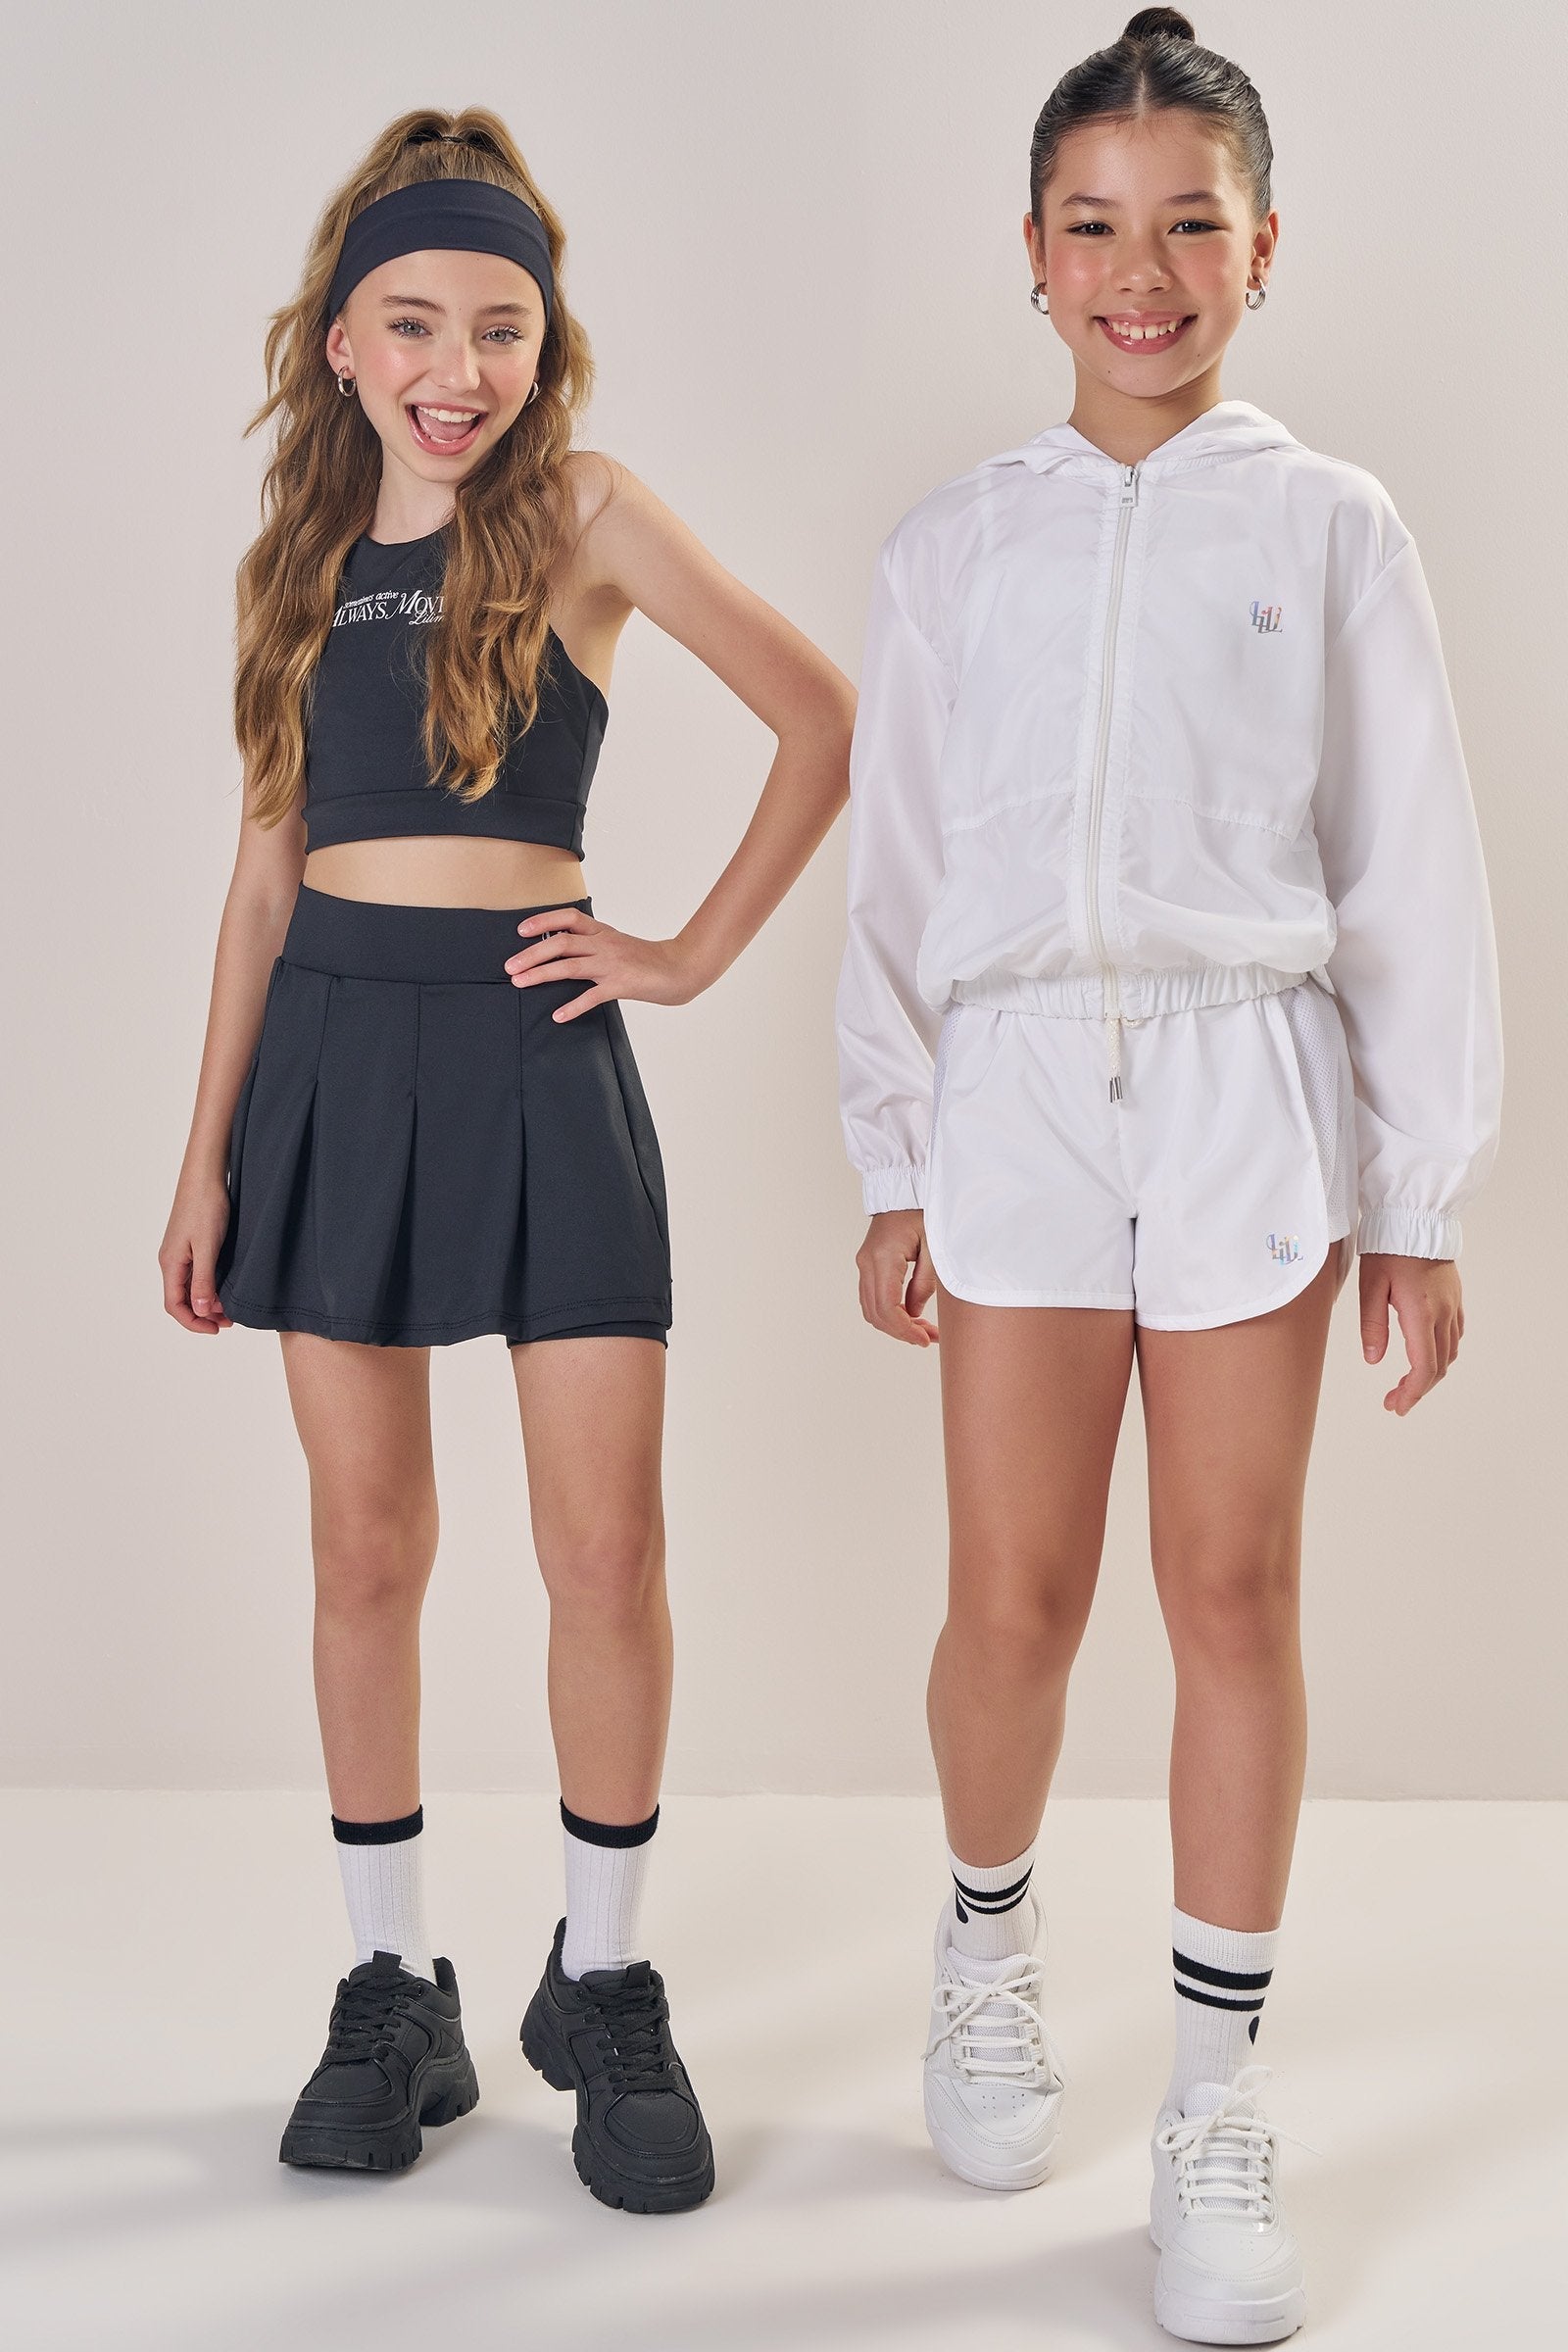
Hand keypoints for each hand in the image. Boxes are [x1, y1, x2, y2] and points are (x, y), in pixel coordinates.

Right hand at [159, 1179, 233, 1333]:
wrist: (205, 1176)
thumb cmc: (205, 1207)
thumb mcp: (207, 1247)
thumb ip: (203, 1280)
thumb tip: (201, 1311)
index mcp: (170, 1264)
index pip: (174, 1305)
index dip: (193, 1322)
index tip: (216, 1330)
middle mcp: (171, 1261)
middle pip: (181, 1300)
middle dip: (202, 1315)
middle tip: (229, 1322)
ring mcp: (180, 1253)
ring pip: (189, 1288)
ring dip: (207, 1302)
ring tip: (230, 1308)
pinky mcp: (190, 1244)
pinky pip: (196, 1274)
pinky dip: (209, 1286)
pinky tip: (226, 1287)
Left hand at [502, 908, 704, 1021]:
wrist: (679, 969)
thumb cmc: (646, 959)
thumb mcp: (617, 944)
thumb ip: (593, 945)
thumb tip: (562, 950)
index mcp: (602, 932)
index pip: (569, 918)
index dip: (543, 921)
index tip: (521, 930)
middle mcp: (604, 944)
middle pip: (561, 943)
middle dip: (531, 954)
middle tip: (509, 966)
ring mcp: (612, 964)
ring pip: (569, 966)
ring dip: (541, 974)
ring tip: (519, 983)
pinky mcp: (621, 985)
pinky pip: (592, 996)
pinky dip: (573, 1006)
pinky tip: (558, 1015)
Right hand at [856, 1209, 939, 1346]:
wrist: (904, 1191)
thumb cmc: (923, 1212)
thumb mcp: (933, 1248)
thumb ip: (924, 1283)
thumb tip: (915, 1313)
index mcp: (884, 1258)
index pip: (887, 1307)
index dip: (904, 1329)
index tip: (924, 1340)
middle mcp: (867, 1263)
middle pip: (876, 1313)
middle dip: (901, 1331)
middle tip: (928, 1338)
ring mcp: (864, 1264)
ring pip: (870, 1309)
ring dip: (894, 1325)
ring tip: (922, 1330)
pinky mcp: (867, 1265)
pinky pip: (871, 1298)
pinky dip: (888, 1313)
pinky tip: (910, 1315)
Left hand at [1358, 1252, 1463, 1414]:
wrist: (1414, 1218)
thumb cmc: (1388, 1249)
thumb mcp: (1370, 1287)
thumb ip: (1372, 1325)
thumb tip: (1373, 1360)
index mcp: (1421, 1313)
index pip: (1424, 1366)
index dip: (1412, 1393)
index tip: (1395, 1406)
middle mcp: (1442, 1313)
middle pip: (1439, 1365)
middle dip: (1418, 1388)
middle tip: (1394, 1401)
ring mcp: (1452, 1304)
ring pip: (1450, 1352)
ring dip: (1431, 1372)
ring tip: (1407, 1382)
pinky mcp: (1454, 1296)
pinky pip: (1456, 1334)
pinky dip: (1443, 1352)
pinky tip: (1427, 1353)